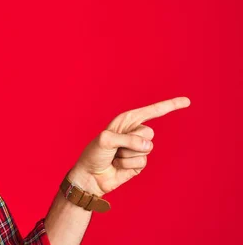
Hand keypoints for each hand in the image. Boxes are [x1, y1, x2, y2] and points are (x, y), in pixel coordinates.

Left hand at [72, 97, 189, 195]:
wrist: (90, 176)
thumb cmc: (94, 154)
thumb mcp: (106, 140)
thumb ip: (128, 139)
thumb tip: (148, 145)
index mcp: (126, 120)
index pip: (152, 111)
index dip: (170, 105)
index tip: (187, 101)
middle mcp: (134, 132)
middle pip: (149, 133)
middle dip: (131, 141)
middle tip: (115, 147)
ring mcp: (138, 148)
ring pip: (146, 149)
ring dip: (127, 155)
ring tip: (115, 156)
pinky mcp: (139, 163)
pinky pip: (142, 162)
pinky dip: (128, 165)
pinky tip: (118, 166)